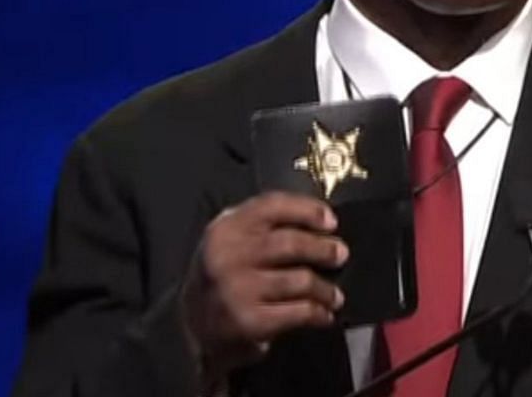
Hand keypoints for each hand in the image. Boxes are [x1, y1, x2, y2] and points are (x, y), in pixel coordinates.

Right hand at [179, 191, 347, 381]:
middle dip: (322, 249)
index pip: (273, 206)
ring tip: (335, 294)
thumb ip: (265, 224)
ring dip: (325, 288)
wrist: (190, 325)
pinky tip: (324, 314)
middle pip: (290, 243)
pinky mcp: (248, 321)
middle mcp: (228, 254)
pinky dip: (317, 313)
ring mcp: (237, 289)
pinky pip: (297, 312)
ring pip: (299, 280)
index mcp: (226, 227)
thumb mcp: (232, 238)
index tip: (331, 220)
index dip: (307, 210)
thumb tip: (320, 221)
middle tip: (340, 254)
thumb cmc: (223, 274)